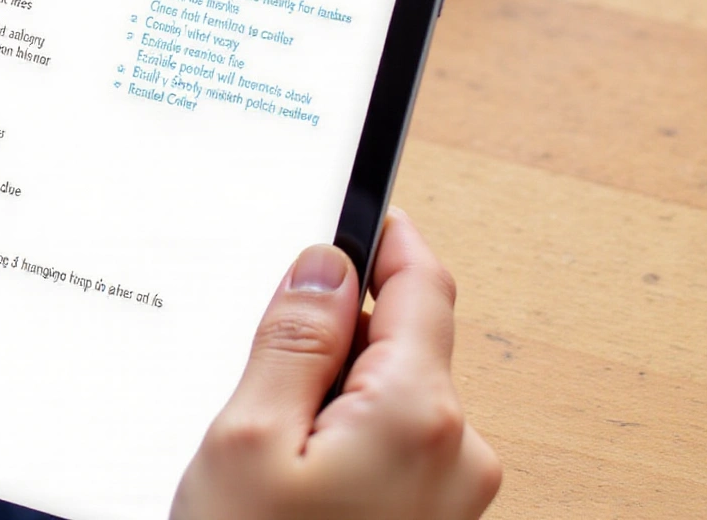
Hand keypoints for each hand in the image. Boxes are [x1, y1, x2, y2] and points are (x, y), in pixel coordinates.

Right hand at [171, 209, 500, 519]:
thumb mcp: (248, 439)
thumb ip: (293, 343)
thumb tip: (326, 268)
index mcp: (418, 415)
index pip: (422, 285)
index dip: (380, 241)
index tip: (345, 217)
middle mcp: (459, 452)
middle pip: (402, 343)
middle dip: (335, 341)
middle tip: (263, 383)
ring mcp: (453, 493)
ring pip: (392, 397)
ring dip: (335, 400)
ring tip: (274, 455)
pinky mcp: (431, 517)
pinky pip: (394, 447)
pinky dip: (346, 443)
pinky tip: (297, 483)